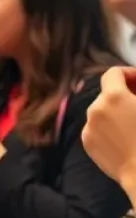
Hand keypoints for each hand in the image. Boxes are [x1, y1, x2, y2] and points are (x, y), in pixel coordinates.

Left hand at [83, 66, 135, 200]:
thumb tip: (135, 90)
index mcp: (113, 97)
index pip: (113, 73)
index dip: (129, 73)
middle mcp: (95, 109)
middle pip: (107, 93)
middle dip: (124, 94)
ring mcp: (88, 128)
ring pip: (102, 112)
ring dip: (115, 111)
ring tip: (133, 122)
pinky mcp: (87, 144)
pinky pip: (97, 128)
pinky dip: (108, 127)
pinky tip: (124, 138)